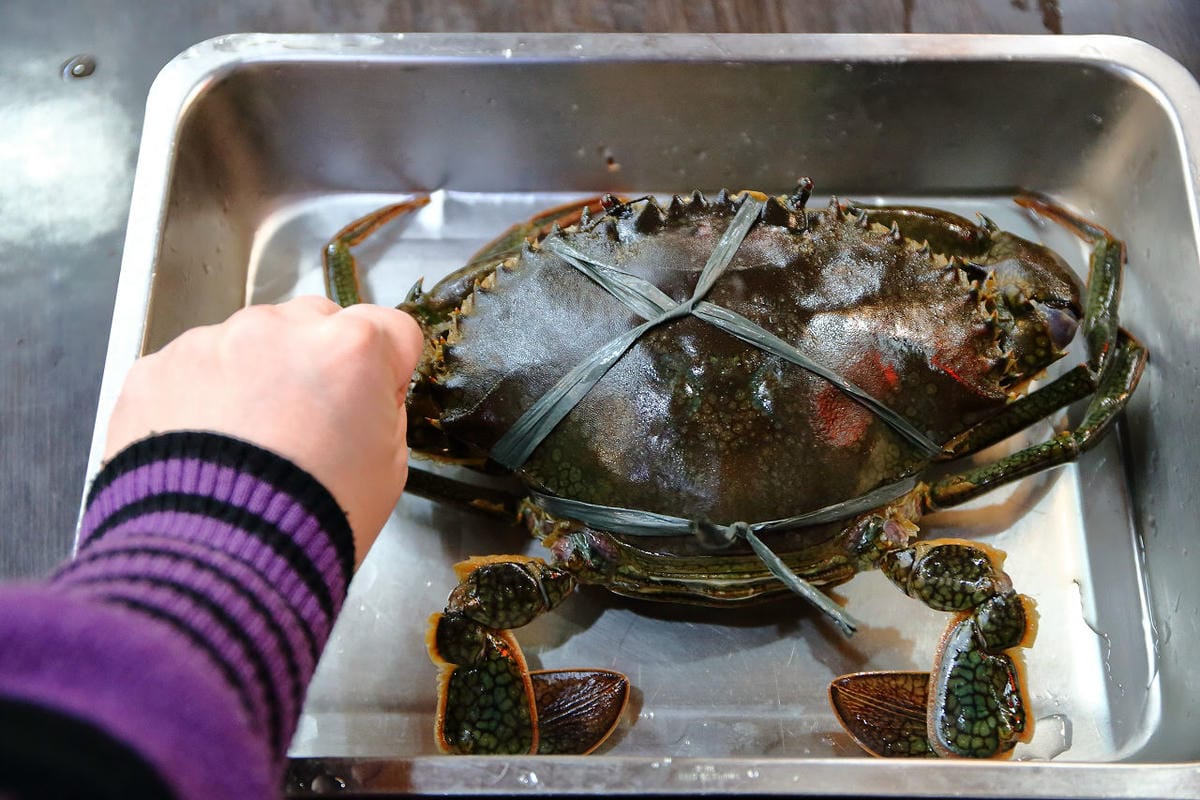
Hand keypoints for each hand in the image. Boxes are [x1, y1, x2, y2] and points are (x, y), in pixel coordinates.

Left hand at [104, 296, 422, 567]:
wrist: (216, 563)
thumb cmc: (313, 521)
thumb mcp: (389, 470)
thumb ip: (382, 411)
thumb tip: (365, 396)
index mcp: (351, 349)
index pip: (391, 328)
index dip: (388, 369)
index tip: (374, 401)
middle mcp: (279, 329)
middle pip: (316, 323)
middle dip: (318, 362)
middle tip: (309, 425)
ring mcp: (210, 343)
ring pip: (249, 341)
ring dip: (256, 376)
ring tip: (248, 446)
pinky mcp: (155, 368)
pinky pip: (192, 369)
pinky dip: (202, 398)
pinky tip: (207, 450)